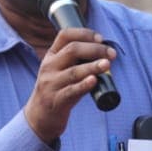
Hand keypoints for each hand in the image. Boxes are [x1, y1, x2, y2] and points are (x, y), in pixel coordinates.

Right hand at [22, 27, 114, 142]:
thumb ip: (76, 60)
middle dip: (95, 49)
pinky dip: (84, 85)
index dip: (84, 33)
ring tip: (107, 64)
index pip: (65, 35)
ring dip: (92, 66)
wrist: (39, 117)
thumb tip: (104, 53)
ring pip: (73, 71)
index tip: (101, 38)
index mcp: (51, 56)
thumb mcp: (59, 70)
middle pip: (72, 50)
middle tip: (112, 54)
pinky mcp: (56, 100)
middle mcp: (49, 67)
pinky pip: (72, 91)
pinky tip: (94, 80)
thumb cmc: (57, 90)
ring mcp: (51, 84)